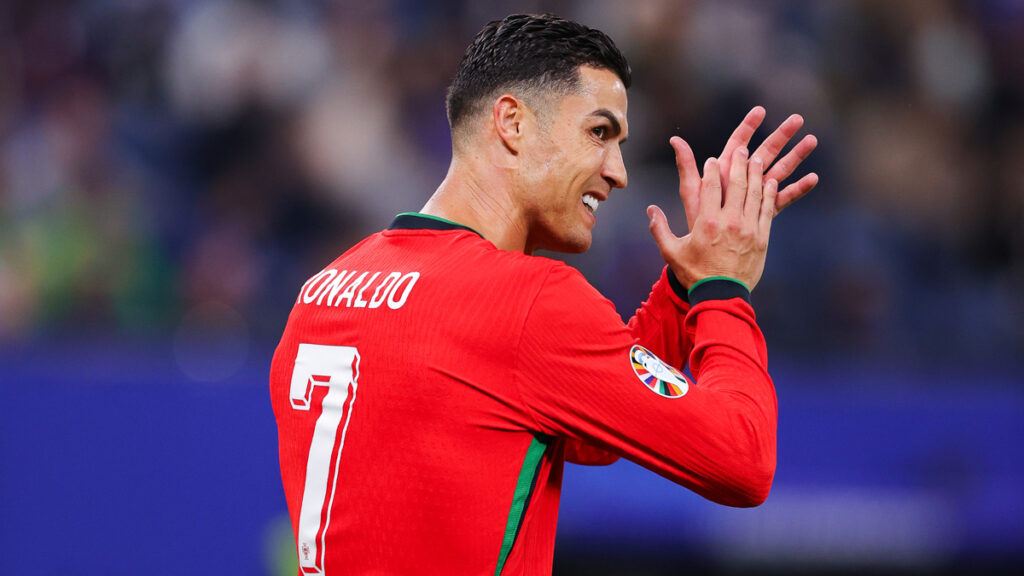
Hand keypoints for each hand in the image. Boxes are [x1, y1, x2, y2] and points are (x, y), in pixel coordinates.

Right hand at [647, 147, 776, 290]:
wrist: (721, 297)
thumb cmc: (694, 275)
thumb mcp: (671, 253)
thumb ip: (659, 229)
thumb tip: (650, 210)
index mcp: (707, 222)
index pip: (710, 187)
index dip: (711, 170)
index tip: (712, 159)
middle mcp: (729, 221)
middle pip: (736, 184)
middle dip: (739, 164)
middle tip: (742, 150)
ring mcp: (748, 229)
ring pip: (754, 193)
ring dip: (756, 174)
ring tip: (757, 160)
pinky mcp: (762, 238)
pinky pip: (767, 210)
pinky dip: (768, 194)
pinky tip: (769, 182)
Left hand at [673, 106, 817, 232]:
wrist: (707, 251)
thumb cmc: (696, 219)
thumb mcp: (691, 191)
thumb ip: (687, 166)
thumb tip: (675, 139)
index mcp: (726, 171)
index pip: (738, 142)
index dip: (749, 126)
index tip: (761, 110)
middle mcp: (743, 180)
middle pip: (765, 152)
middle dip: (781, 135)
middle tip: (798, 119)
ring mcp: (755, 195)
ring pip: (779, 171)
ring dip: (796, 156)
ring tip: (812, 140)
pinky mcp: (765, 212)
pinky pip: (783, 198)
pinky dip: (797, 189)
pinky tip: (812, 179)